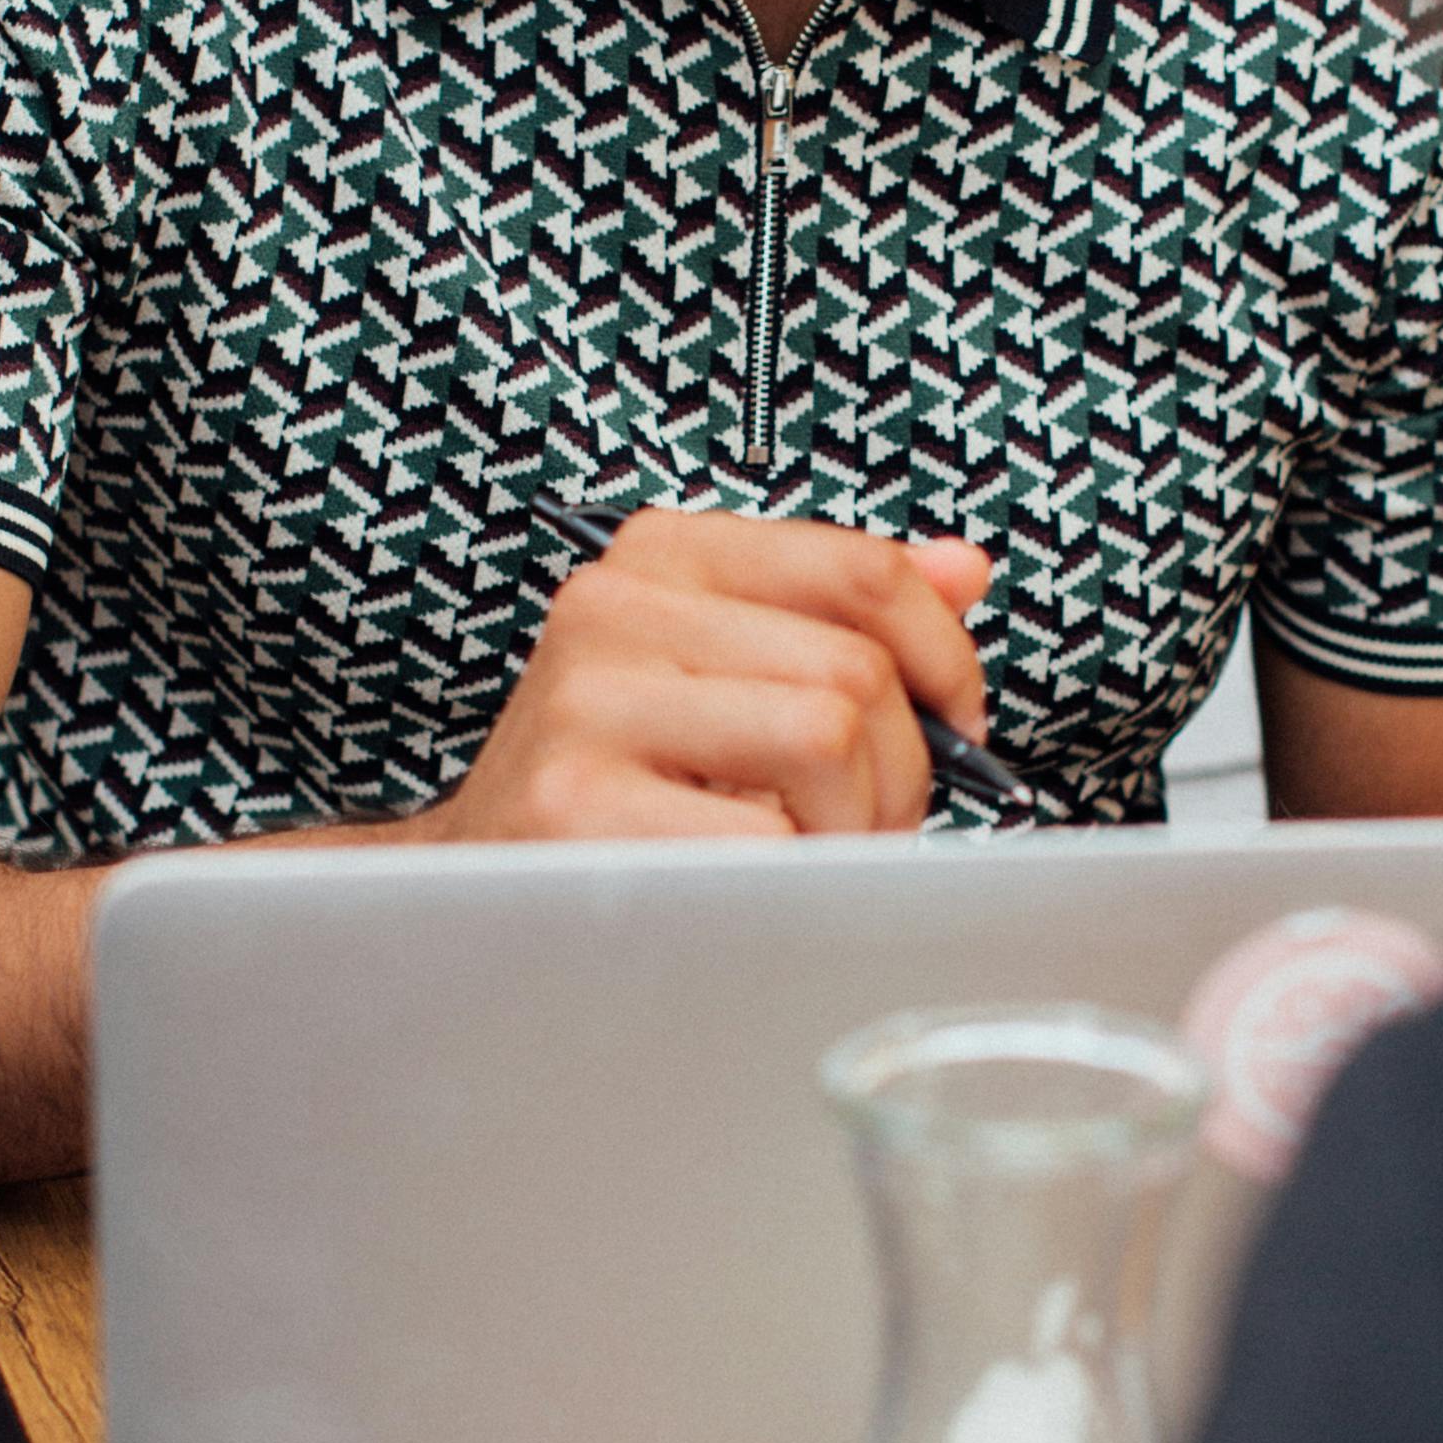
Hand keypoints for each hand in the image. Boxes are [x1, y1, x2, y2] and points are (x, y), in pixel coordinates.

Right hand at [423, 510, 993, 844]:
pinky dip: (788, 881)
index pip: (861, 570)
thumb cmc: (624, 783)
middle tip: (864, 824)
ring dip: (851, 827)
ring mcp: (585, 703)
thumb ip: (841, 616)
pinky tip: (743, 888)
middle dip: (898, 771)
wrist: (478, 880)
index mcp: (663, 554)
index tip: (952, 721)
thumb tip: (963, 569)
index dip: (944, 657)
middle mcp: (614, 607)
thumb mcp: (729, 672)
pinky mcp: (573, 804)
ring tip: (804, 854)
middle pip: (858, 670)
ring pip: (826, 740)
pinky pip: (766, 840)